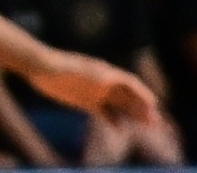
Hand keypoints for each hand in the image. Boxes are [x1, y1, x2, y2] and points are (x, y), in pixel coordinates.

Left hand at [28, 51, 162, 133]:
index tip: (154, 104)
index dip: (143, 93)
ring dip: (133, 115)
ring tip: (147, 126)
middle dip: (143, 108)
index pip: (131, 83)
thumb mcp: (84, 71)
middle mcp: (103, 82)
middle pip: (128, 96)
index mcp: (106, 72)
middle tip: (156, 122)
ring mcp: (95, 92)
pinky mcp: (85, 102)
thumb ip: (98, 76)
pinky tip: (121, 129)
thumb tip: (111, 79)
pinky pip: (104, 113)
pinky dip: (113, 120)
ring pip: (119, 105)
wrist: (41, 67)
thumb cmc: (64, 66)